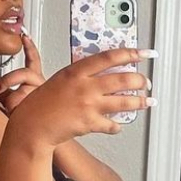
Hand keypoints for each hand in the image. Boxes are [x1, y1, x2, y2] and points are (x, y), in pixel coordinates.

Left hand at [0, 32, 44, 113]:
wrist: (38, 136)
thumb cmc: (25, 120)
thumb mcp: (7, 99)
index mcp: (36, 81)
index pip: (34, 60)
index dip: (29, 47)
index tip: (24, 36)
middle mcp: (42, 85)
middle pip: (25, 73)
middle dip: (8, 81)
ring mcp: (43, 95)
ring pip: (23, 89)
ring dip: (12, 100)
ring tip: (10, 110)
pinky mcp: (42, 105)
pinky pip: (24, 101)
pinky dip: (15, 107)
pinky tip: (14, 111)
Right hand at [4, 43, 156, 144]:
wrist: (32, 125)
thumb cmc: (43, 102)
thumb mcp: (62, 79)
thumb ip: (82, 74)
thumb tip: (105, 70)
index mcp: (77, 71)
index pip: (109, 58)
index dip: (130, 54)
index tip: (143, 54)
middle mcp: (85, 87)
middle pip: (122, 79)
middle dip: (140, 80)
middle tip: (146, 82)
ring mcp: (88, 105)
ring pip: (124, 102)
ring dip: (139, 102)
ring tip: (147, 101)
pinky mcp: (89, 123)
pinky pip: (112, 125)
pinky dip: (116, 126)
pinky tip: (118, 125)